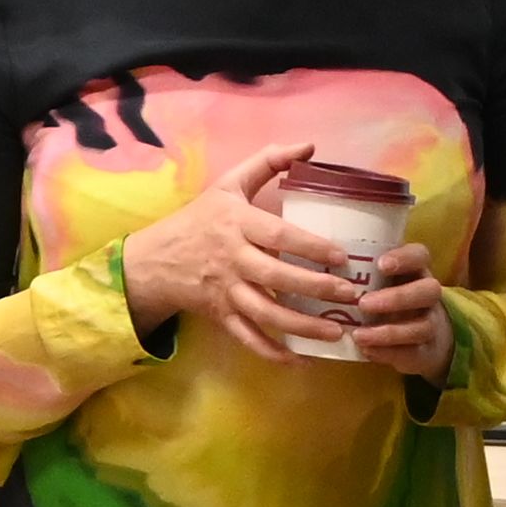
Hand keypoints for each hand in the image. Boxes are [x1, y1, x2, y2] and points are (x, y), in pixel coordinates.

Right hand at [118, 150, 449, 373]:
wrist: (154, 260)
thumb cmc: (200, 220)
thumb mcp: (229, 185)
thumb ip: (268, 162)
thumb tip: (310, 145)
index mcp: (237, 224)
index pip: (279, 237)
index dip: (312, 248)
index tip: (342, 257)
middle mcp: (232, 259)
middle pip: (278, 279)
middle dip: (316, 290)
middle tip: (351, 295)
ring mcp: (225, 292)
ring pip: (266, 314)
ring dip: (302, 327)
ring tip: (337, 333)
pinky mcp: (220, 316)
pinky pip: (247, 337)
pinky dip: (271, 352)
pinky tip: (299, 360)